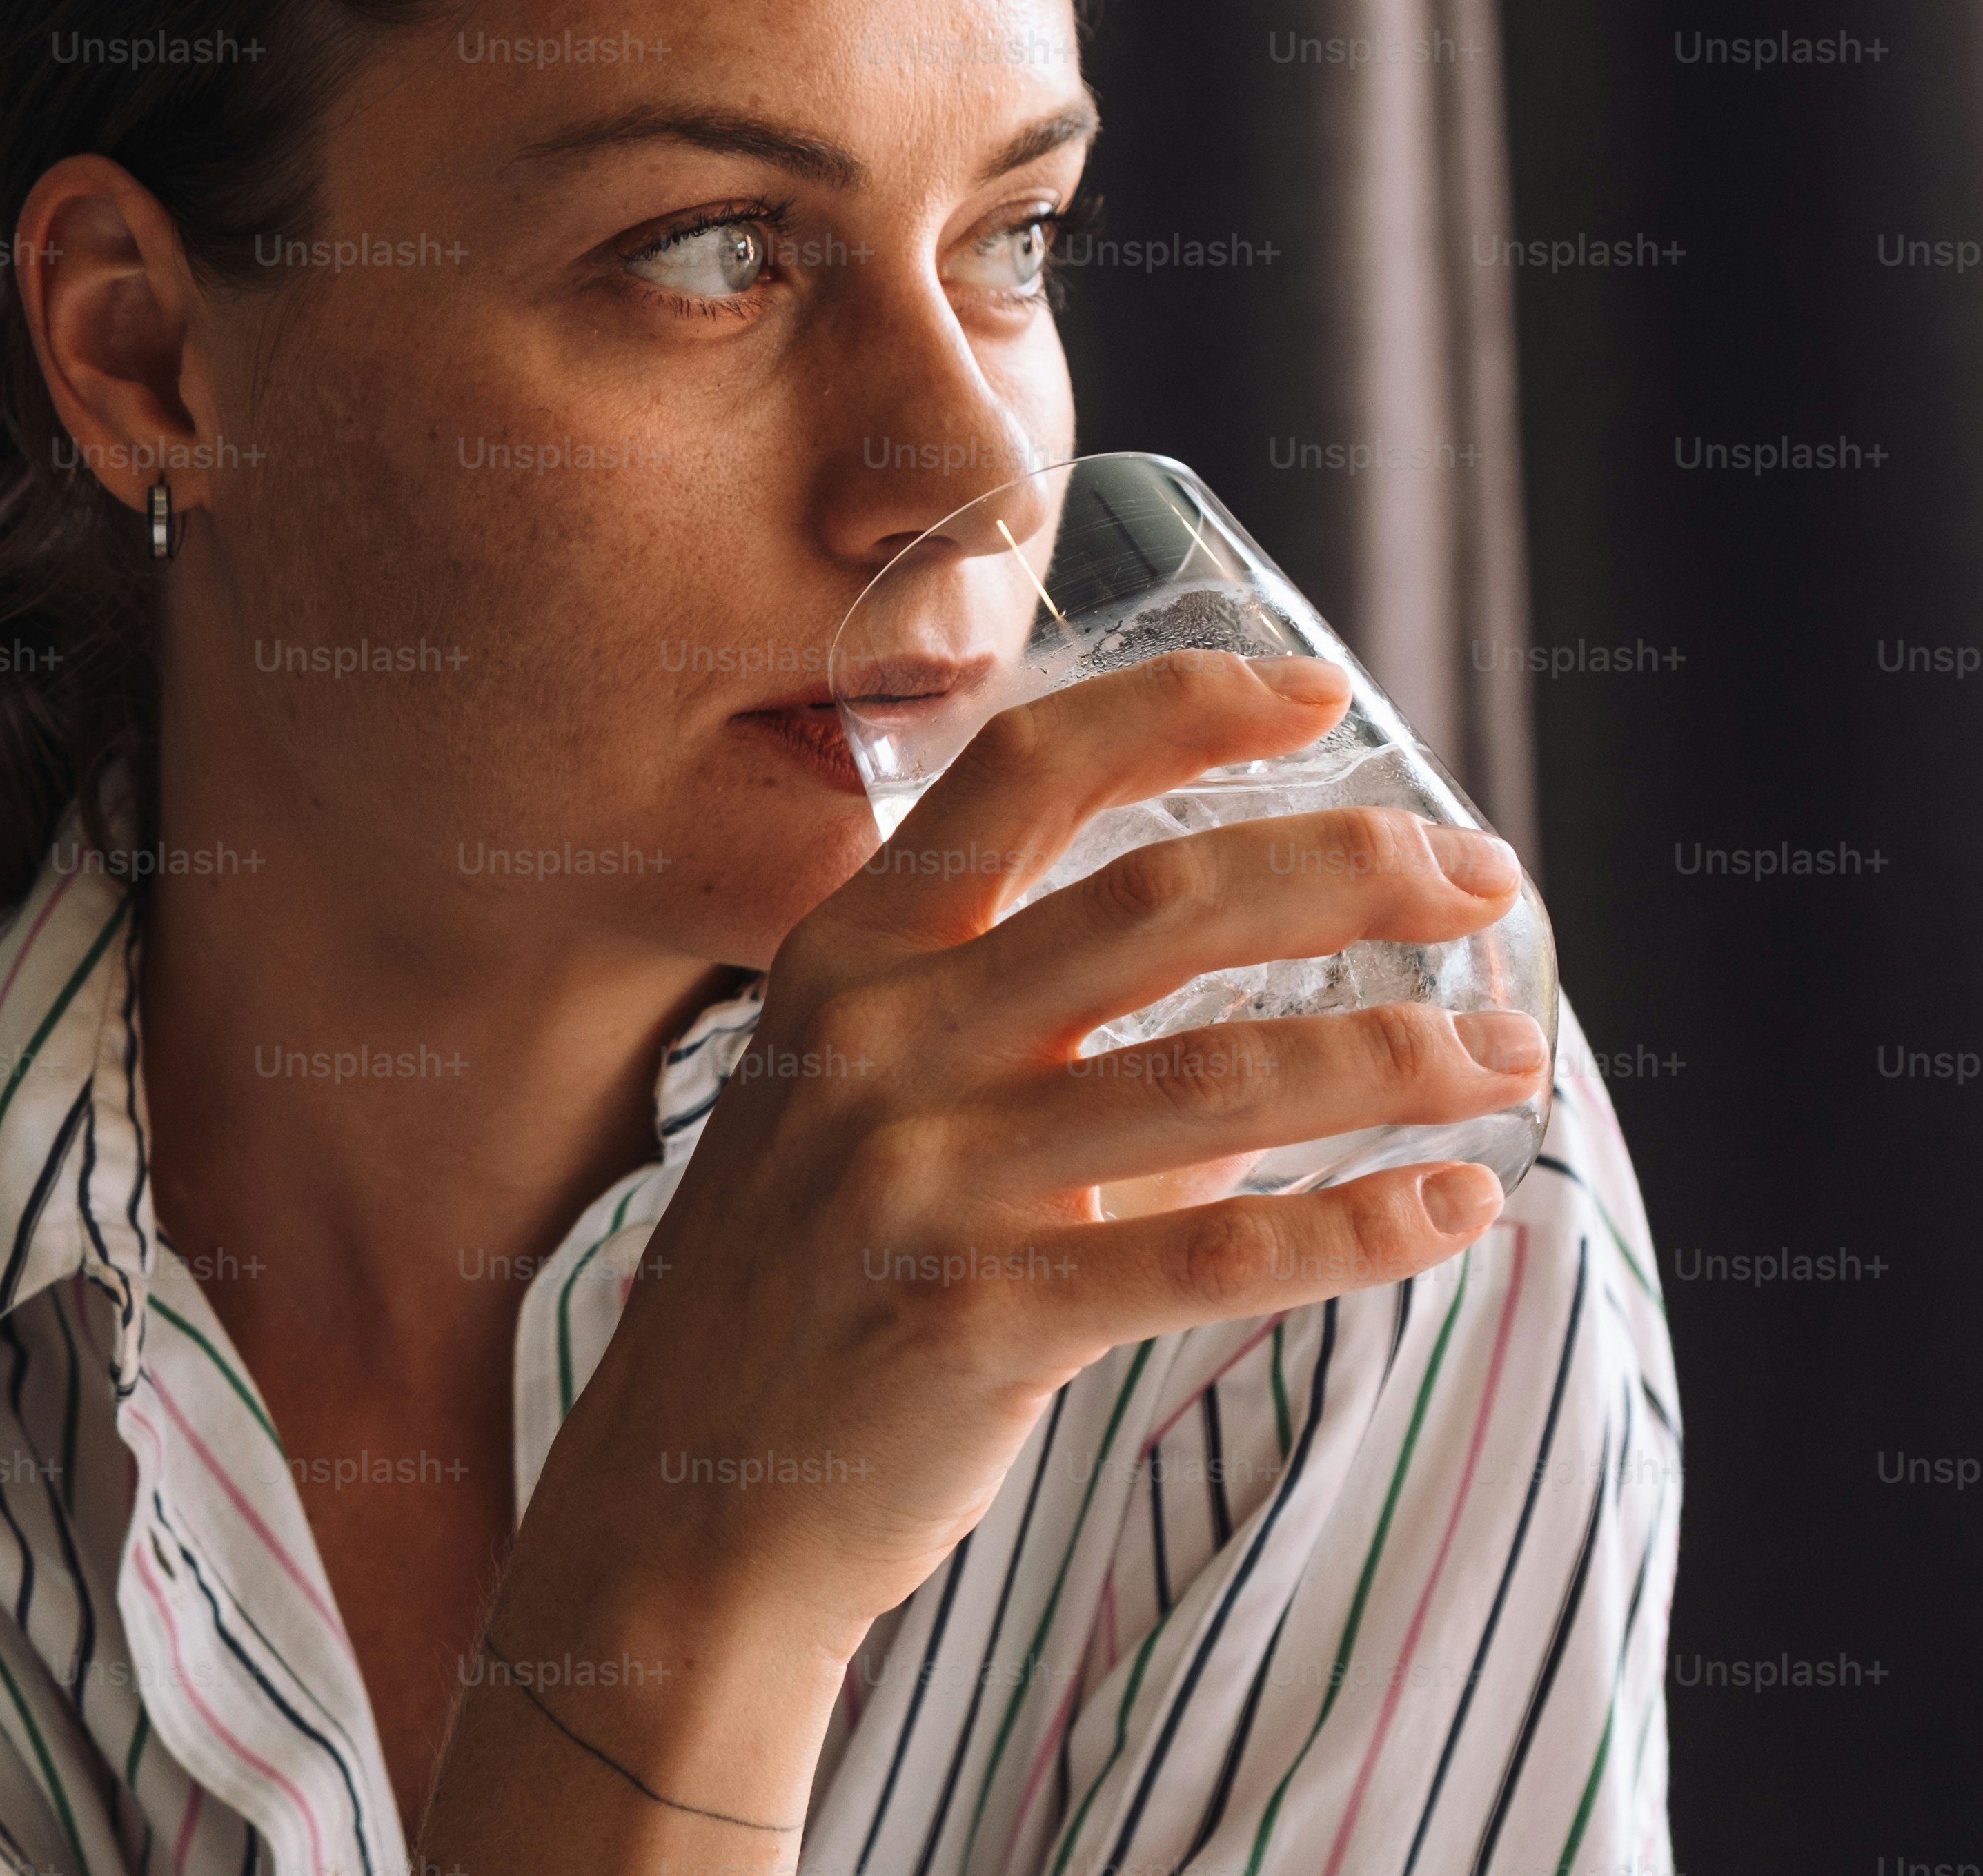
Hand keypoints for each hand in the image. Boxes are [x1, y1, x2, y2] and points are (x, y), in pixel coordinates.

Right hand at [424, 648, 1538, 1861]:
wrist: (686, 1505)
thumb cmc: (796, 1289)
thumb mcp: (857, 1109)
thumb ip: (1021, 1036)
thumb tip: (1250, 1009)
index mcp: (846, 960)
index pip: (1024, 771)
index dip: (1179, 708)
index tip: (1317, 692)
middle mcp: (881, 1044)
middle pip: (1162, 900)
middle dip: (1354, 869)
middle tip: (1480, 880)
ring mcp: (926, 1181)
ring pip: (1223, 1074)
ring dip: (1402, 1054)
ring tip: (1510, 1055)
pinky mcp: (984, 1319)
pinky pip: (1221, 1252)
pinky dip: (1366, 1225)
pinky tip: (1461, 1206)